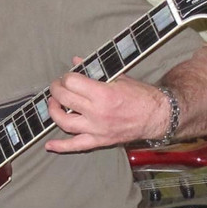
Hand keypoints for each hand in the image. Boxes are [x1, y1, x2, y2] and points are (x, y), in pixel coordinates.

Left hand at [45, 57, 167, 153]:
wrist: (157, 116)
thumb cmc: (141, 96)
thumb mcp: (119, 77)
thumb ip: (95, 70)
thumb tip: (76, 61)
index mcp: (104, 94)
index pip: (72, 83)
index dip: (66, 77)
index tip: (68, 76)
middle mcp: (98, 113)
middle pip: (65, 99)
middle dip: (56, 90)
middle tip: (57, 86)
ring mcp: (97, 129)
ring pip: (64, 122)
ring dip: (54, 111)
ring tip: (53, 104)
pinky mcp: (99, 141)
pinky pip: (75, 146)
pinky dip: (60, 146)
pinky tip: (49, 144)